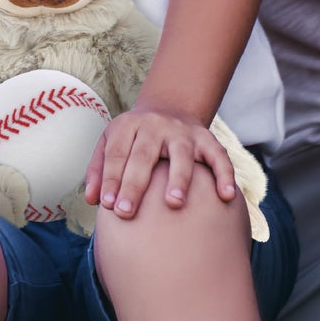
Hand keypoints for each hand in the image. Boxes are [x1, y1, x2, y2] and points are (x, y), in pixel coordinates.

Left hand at [84, 102, 237, 218]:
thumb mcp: (111, 142)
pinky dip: (224, 174)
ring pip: (182, 154)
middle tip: (126, 212)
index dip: (111, 178)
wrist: (168, 108)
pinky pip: (218, 155)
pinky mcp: (206, 138)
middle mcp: (156, 126)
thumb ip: (99, 170)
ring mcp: (183, 132)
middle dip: (134, 184)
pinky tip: (226, 196)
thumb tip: (93, 200)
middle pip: (144, 154)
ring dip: (179, 177)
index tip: (108, 206)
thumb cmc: (135, 138)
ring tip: (173, 202)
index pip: (117, 153)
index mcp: (129, 125)